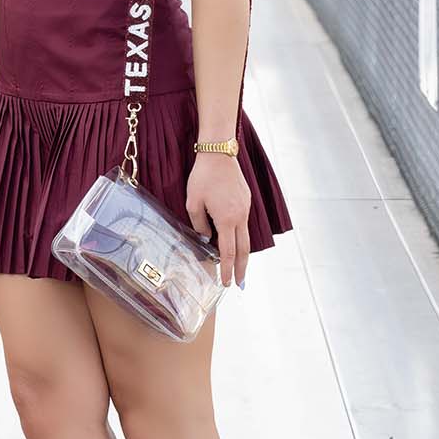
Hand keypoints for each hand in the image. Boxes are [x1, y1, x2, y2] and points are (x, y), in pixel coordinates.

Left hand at [185, 154, 250, 287]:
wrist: (218, 153)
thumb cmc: (202, 176)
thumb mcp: (193, 202)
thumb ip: (199, 224)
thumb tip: (207, 238)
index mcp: (227, 219)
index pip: (228, 252)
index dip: (227, 269)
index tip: (227, 283)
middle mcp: (240, 216)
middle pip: (243, 249)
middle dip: (241, 268)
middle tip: (240, 284)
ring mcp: (245, 208)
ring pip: (245, 236)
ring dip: (242, 253)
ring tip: (238, 267)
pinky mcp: (246, 200)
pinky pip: (243, 223)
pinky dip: (240, 236)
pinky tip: (234, 240)